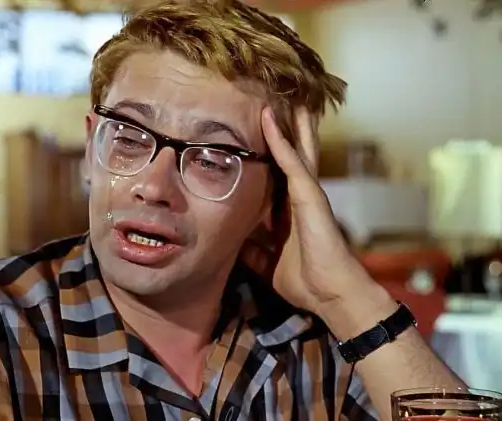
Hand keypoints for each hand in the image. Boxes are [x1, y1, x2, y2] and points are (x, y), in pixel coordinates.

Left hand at [241, 107, 376, 316]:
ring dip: (287, 123)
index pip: (278, 174)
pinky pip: (292, 162)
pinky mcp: (310, 195)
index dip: (270, 154)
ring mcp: (307, 192)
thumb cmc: (304, 279)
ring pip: (296, 149)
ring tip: (280, 95)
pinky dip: (279, 140)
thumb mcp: (267, 263)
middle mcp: (300, 195)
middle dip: (285, 130)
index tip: (256, 134)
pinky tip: (269, 119)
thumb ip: (253, 250)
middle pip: (292, 155)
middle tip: (275, 101)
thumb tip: (233, 242)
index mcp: (290, 210)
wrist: (329, 293)